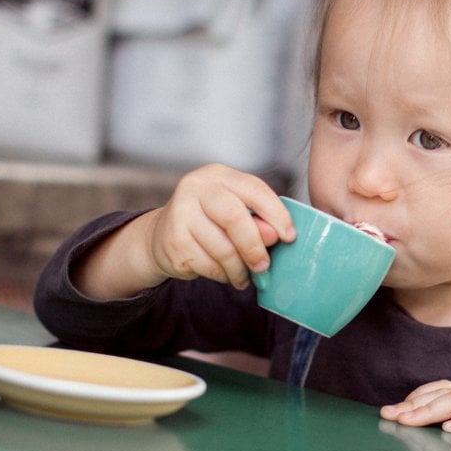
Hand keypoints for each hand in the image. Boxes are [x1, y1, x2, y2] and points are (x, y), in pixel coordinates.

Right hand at [143, 164, 294, 289]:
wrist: (161, 235)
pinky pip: (208, 265)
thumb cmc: (209, 221)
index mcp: (219, 175)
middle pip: (235, 217)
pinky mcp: (174, 240)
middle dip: (255, 246)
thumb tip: (274, 236)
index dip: (276, 214)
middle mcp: (196, 187)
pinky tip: (224, 274)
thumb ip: (257, 220)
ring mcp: (181, 213)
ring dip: (239, 268)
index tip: (289, 236)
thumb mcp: (235, 212)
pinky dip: (222, 275)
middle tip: (264, 266)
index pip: (254, 190)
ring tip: (243, 276)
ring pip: (222, 248)